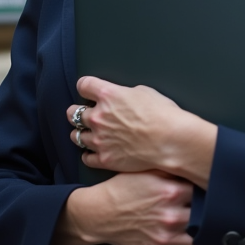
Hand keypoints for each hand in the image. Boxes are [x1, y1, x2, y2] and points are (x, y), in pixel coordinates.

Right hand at [56, 171, 234, 244]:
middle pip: (210, 214)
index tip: (236, 185)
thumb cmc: (123, 189)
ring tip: (242, 234)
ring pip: (205, 240)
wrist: (99, 214)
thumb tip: (200, 162)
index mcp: (170, 191)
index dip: (221, 186)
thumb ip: (174, 167)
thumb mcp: (147, 170)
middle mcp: (172, 216)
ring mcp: (168, 238)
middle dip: (226, 211)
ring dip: (225, 238)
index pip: (206, 188)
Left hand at [69, 76, 217, 186]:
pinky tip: (94, 152)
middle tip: (84, 114)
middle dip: (77, 112)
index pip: (84, 85)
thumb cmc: (164, 115)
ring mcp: (99, 139)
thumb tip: (121, 99)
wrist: (171, 140)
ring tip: (89, 134)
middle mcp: (98, 116)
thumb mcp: (145, 92)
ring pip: (76, 135)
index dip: (86, 87)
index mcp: (107, 95)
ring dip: (82, 133)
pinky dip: (89, 154)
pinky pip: (86, 157)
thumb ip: (125, 94)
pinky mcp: (105, 158)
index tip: (88, 91)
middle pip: (72, 112)